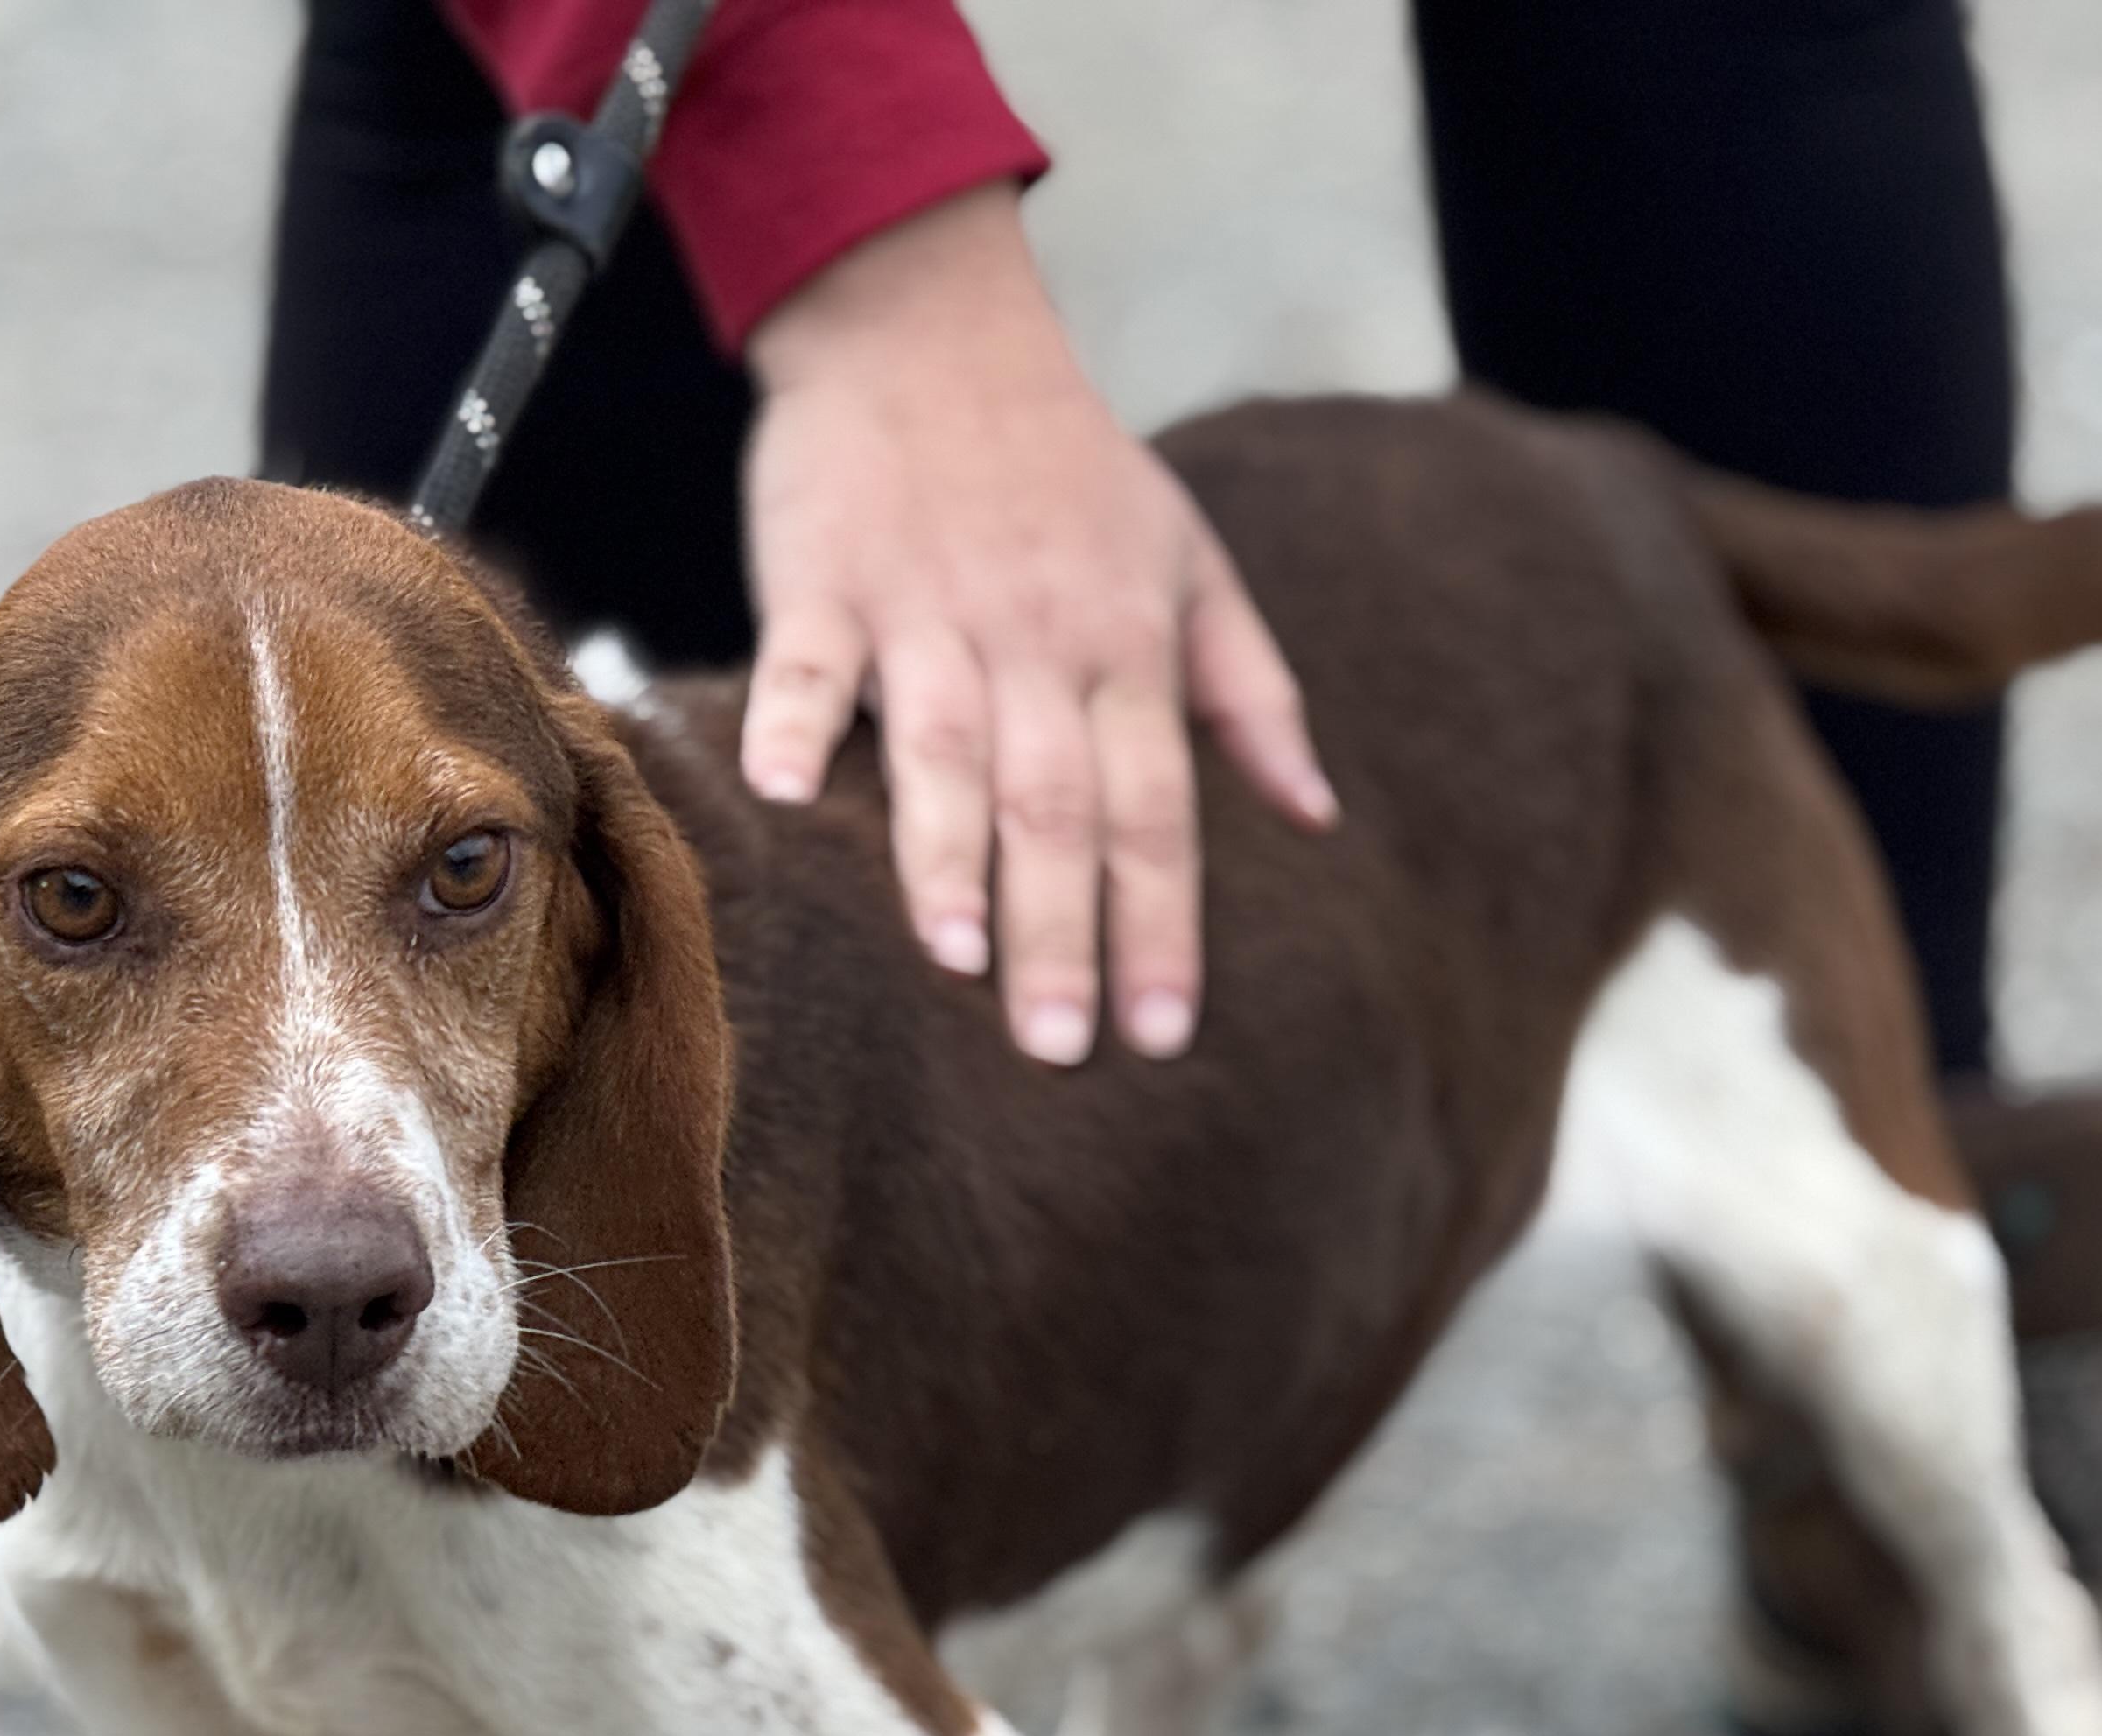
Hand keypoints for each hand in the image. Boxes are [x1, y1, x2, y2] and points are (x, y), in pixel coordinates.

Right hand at [739, 185, 1336, 1062]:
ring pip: (944, 747)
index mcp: (1125, 642)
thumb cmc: (1063, 459)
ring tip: (955, 958)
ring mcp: (926, 607)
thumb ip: (1249, 691)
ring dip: (947, 854)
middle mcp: (1034, 637)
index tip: (1164, 1033)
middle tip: (1062, 1047)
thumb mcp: (1187, 555)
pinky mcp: (825, 578)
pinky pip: (810, 663)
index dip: (1161, 922)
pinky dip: (796, 725)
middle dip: (1063, 927)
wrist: (930, 322)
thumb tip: (1314, 814)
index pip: (1156, 808)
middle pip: (1056, 801)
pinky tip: (787, 801)